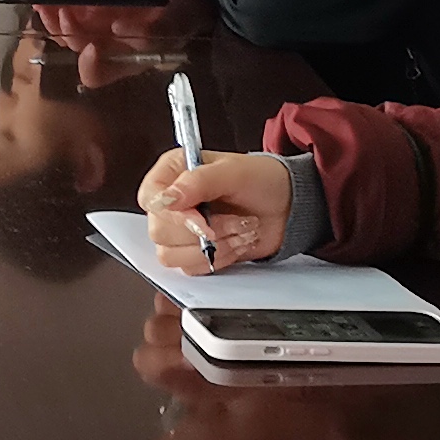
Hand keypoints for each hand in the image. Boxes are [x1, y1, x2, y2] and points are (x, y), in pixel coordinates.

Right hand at [135, 147, 290, 270]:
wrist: (287, 206)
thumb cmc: (262, 180)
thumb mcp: (234, 171)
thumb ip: (198, 181)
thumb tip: (167, 199)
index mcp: (173, 172)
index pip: (151, 198)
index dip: (172, 215)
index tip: (201, 220)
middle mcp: (173, 202)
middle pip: (159, 231)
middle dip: (202, 232)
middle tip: (234, 221)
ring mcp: (181, 229)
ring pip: (171, 255)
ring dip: (213, 248)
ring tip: (239, 230)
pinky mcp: (195, 252)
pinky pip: (191, 268)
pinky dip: (219, 259)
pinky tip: (237, 243)